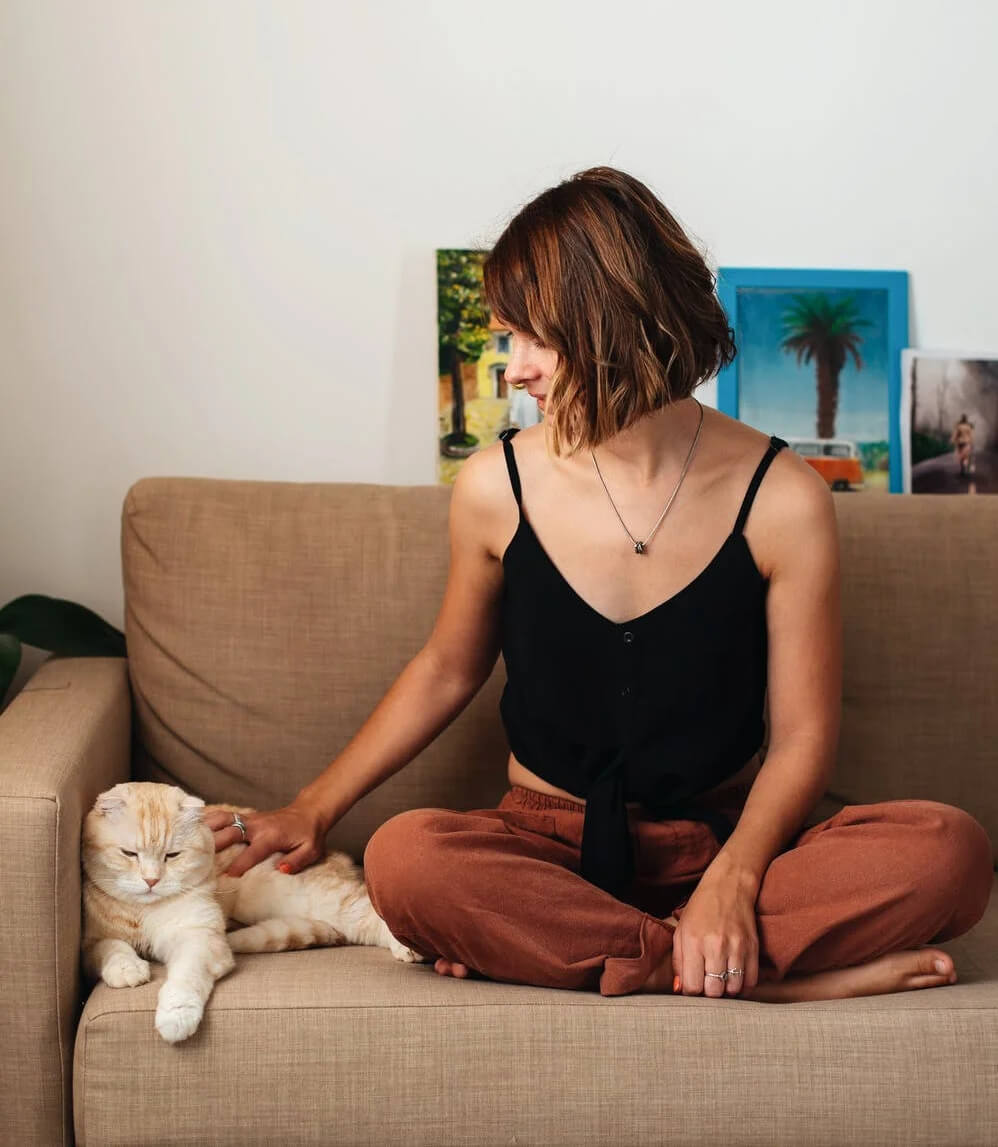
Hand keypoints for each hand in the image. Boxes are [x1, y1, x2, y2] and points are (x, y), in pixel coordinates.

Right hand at [203, 801, 327, 876]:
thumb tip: (281, 870)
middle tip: (191, 858)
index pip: (251, 853)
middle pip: (229, 834)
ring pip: (222, 820)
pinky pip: (223, 816)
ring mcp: (249, 819)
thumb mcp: (311, 850)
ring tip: (183, 837)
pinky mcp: (245, 817)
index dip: (237, 866)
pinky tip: (191, 825)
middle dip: (211, 846)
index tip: (223, 878)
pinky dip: (207, 819)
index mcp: (271, 836)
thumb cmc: (309, 835)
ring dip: (204, 828)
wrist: (309, 812)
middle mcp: (256, 826)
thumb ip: (297, 861)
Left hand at [671, 865, 759, 997]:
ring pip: (733, 989)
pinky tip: (735, 978)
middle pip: (714, 992)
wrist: (729, 886)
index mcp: (693, 941)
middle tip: (707, 984)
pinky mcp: (753, 947)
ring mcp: (736, 947)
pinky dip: (743, 986)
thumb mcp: (681, 931)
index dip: (691, 992)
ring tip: (721, 980)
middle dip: (709, 993)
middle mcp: (715, 946)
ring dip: (726, 990)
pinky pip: (751, 981)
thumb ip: (678, 962)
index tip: (693, 985)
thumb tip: (679, 989)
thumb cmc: (700, 910)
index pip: (692, 987)